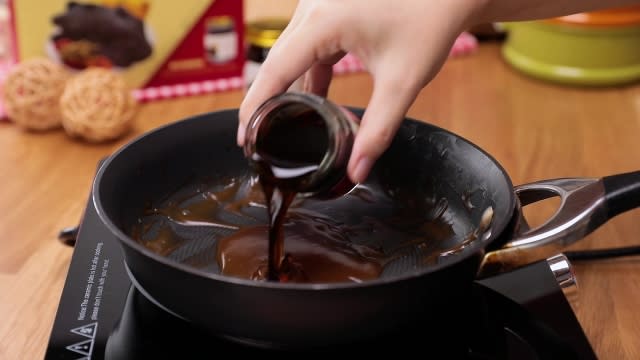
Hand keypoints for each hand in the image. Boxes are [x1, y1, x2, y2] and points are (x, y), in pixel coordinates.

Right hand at [238, 0, 484, 183]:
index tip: (244, 138)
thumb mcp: (402, 81)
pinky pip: (307, 48)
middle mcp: (311, 8)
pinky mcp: (328, 10)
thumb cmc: (429, 23)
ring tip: (283, 128)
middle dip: (266, 103)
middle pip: (276, 63)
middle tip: (258, 142)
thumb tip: (357, 171)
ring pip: (290, 56)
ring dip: (289, 90)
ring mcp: (318, 7)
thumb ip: (378, 130)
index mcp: (322, 21)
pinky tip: (313, 102)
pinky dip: (308, 75)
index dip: (255, 107)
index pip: (275, 70)